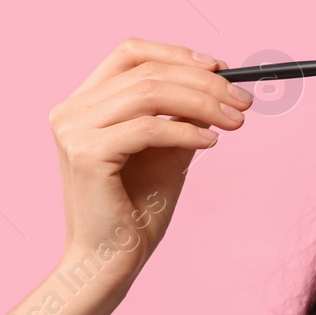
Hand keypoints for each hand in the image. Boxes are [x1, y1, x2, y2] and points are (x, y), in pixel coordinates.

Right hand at [49, 37, 252, 280]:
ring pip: (151, 93)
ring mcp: (73, 129)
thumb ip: (181, 118)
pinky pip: (149, 128)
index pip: (129, 53)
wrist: (110, 261)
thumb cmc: (135, 211)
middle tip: (243, 100)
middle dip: (204, 82)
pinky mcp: (86, 153)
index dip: (178, 54)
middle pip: (147, 71)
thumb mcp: (166, 153)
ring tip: (235, 122)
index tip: (222, 69)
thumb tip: (220, 88)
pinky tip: (211, 143)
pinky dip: (186, 131)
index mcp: (83, 103)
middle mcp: (71, 110)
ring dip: (203, 103)